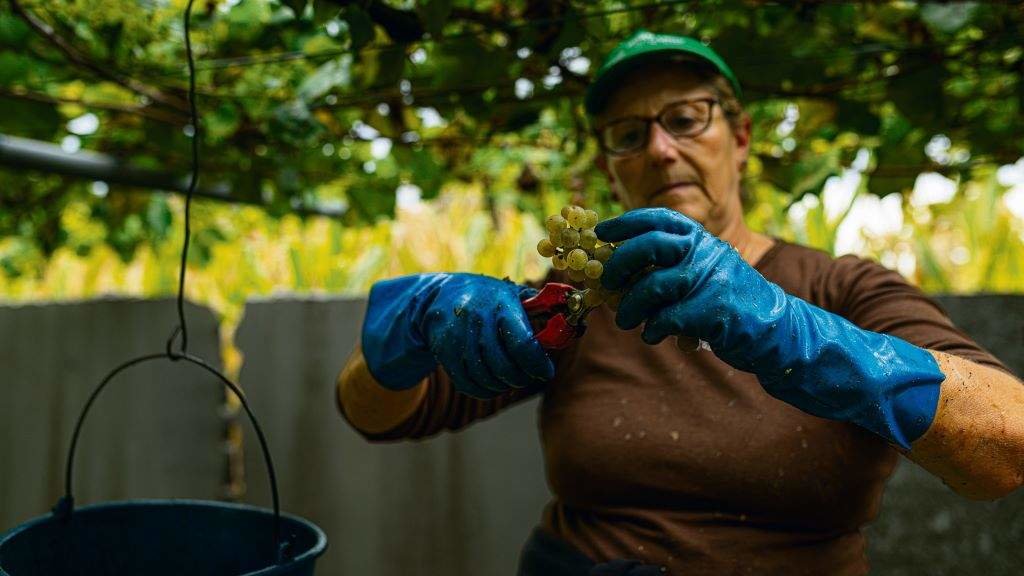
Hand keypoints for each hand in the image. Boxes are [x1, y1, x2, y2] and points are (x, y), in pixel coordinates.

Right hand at [361, 273, 553, 398]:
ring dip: (505, 385)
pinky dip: (486, 390)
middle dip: (523, 376)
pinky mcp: (445, 355)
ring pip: (487, 379)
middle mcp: (477, 322)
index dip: (538, 364)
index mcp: (499, 305)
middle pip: (505, 367)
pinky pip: (470, 385)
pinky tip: (495, 382)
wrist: (438, 297)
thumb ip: (543, 305)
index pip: (522, 345)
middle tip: (531, 374)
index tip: (546, 370)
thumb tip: (575, 313)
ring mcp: (457, 340)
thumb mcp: (513, 293)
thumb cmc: (487, 297)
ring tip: (513, 377)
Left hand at [596, 208, 943, 449]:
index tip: (602, 233)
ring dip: (632, 306)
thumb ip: (675, 266)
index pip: (661, 218)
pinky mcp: (716, 310)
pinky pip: (668, 317)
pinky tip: (653, 336)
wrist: (783, 333)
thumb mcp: (708, 275)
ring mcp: (713, 280)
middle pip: (650, 246)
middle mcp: (709, 252)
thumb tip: (623, 269)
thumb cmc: (735, 306)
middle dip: (620, 264)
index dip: (627, 222)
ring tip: (626, 320)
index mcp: (706, 239)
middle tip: (608, 283)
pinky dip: (653, 328)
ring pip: (653, 285)